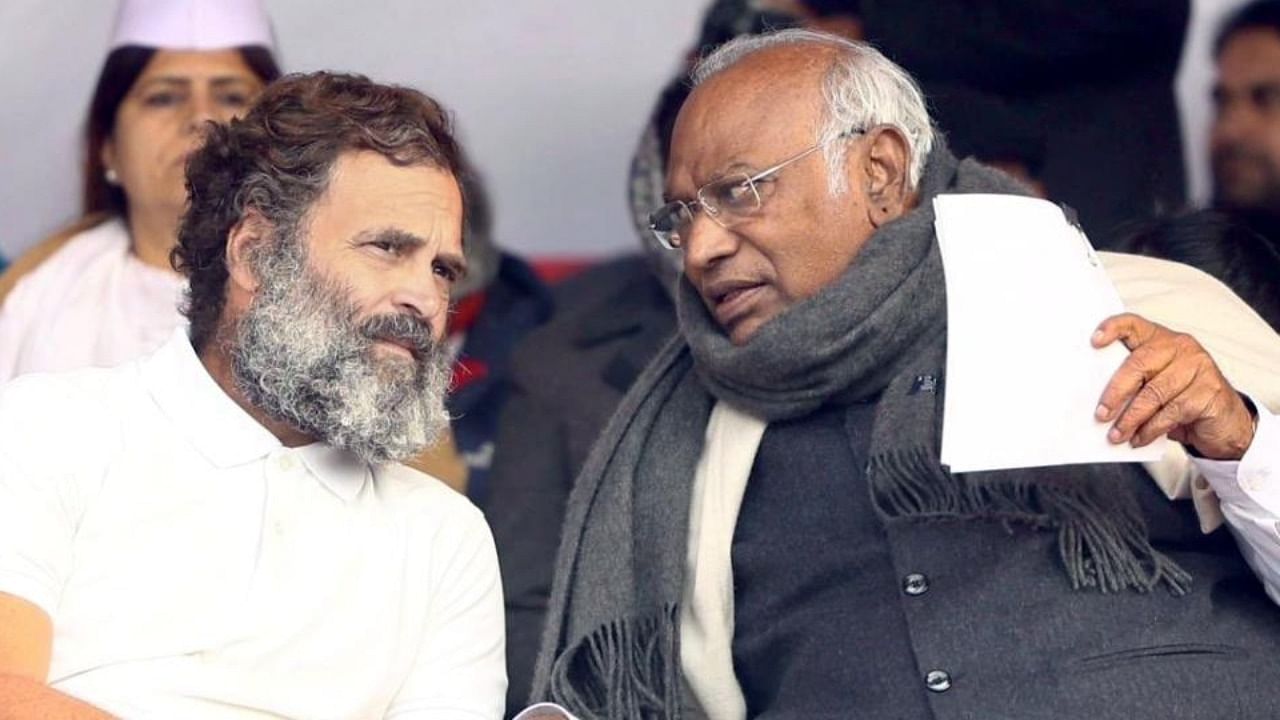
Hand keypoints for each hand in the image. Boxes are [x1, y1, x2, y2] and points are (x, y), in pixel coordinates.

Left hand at [1093, 313, 1255, 459]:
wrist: (1225, 423)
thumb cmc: (1184, 399)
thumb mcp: (1156, 385)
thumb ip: (1134, 383)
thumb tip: (1100, 401)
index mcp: (1162, 340)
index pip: (1135, 325)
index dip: (1113, 328)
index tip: (1095, 341)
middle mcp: (1181, 348)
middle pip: (1139, 364)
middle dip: (1115, 392)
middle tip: (1101, 414)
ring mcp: (1199, 368)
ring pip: (1153, 393)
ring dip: (1131, 418)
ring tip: (1117, 433)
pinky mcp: (1208, 392)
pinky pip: (1170, 412)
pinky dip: (1150, 429)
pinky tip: (1139, 437)